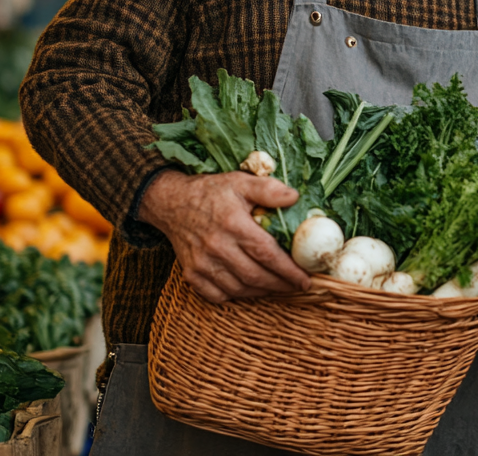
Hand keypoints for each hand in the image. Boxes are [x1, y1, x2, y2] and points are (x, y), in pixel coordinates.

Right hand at [139, 169, 310, 302]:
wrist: (172, 203)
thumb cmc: (211, 192)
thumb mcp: (241, 181)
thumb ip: (268, 189)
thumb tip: (295, 197)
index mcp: (233, 223)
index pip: (267, 254)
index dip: (289, 270)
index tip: (306, 278)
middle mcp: (216, 246)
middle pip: (255, 275)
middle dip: (281, 285)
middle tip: (298, 286)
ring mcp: (201, 263)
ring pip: (238, 288)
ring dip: (262, 291)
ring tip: (279, 287)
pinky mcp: (191, 274)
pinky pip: (218, 295)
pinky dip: (237, 295)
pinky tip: (251, 288)